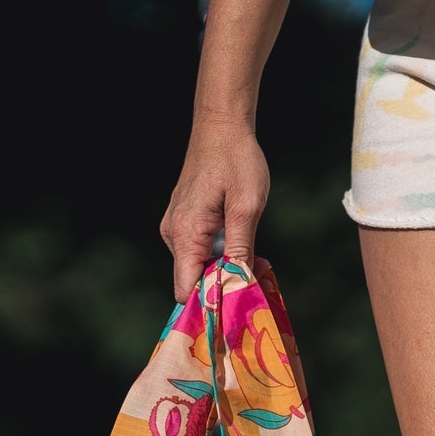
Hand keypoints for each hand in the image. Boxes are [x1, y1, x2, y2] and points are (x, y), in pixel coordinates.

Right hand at [160, 116, 270, 300]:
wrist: (222, 126)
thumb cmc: (236, 161)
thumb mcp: (247, 208)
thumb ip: (240, 250)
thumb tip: (238, 285)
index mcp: (186, 234)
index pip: (186, 290)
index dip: (210, 306)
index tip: (238, 309)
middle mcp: (173, 234)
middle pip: (194, 282)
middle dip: (226, 286)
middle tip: (261, 277)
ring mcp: (176, 227)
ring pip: (200, 267)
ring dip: (228, 270)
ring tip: (258, 261)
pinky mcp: (184, 221)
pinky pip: (200, 251)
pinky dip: (223, 255)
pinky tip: (245, 246)